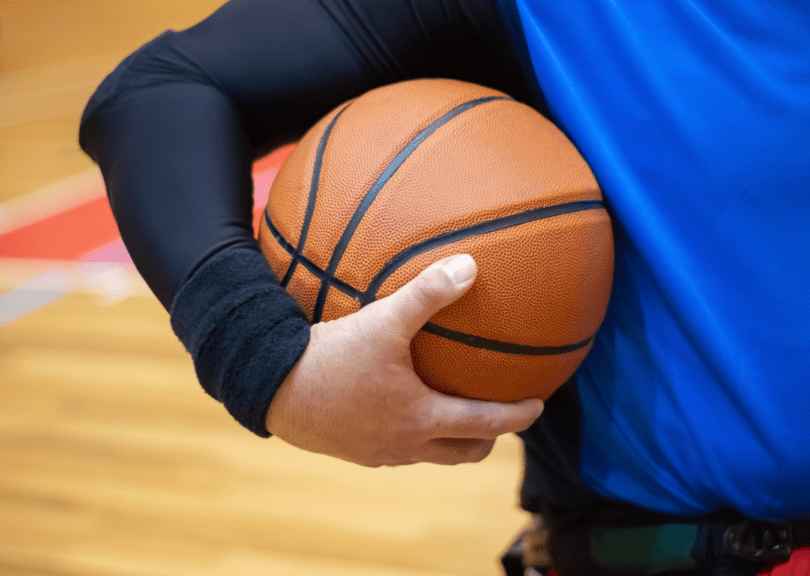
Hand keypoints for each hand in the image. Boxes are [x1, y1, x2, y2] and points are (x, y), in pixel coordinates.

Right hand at [265, 254, 544, 466]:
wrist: (272, 390)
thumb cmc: (331, 359)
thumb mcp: (382, 321)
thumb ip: (427, 293)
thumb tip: (470, 265)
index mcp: (422, 418)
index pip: (486, 424)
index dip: (517, 417)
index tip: (537, 405)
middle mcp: (406, 444)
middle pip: (463, 453)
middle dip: (488, 437)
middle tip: (499, 415)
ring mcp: (379, 453)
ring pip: (429, 455)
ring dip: (449, 438)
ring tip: (454, 412)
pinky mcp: (353, 451)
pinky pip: (396, 449)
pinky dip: (413, 434)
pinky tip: (398, 406)